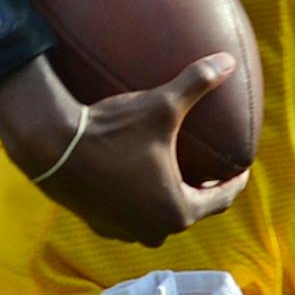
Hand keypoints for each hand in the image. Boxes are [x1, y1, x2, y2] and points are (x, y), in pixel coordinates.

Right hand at [0, 54, 249, 246]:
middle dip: (202, 192)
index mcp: (178, 211)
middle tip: (210, 172)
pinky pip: (132, 216)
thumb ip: (197, 83)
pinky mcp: (102, 226)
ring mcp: (126, 233)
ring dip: (168, 199)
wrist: (53, 147)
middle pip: (190, 210)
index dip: (235, 182)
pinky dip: (140, 201)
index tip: (241, 169)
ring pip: (159, 216)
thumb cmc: (113, 130)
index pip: (221, 199)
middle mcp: (154, 231)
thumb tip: (228, 61)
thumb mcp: (161, 105)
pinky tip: (139, 182)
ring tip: (175, 177)